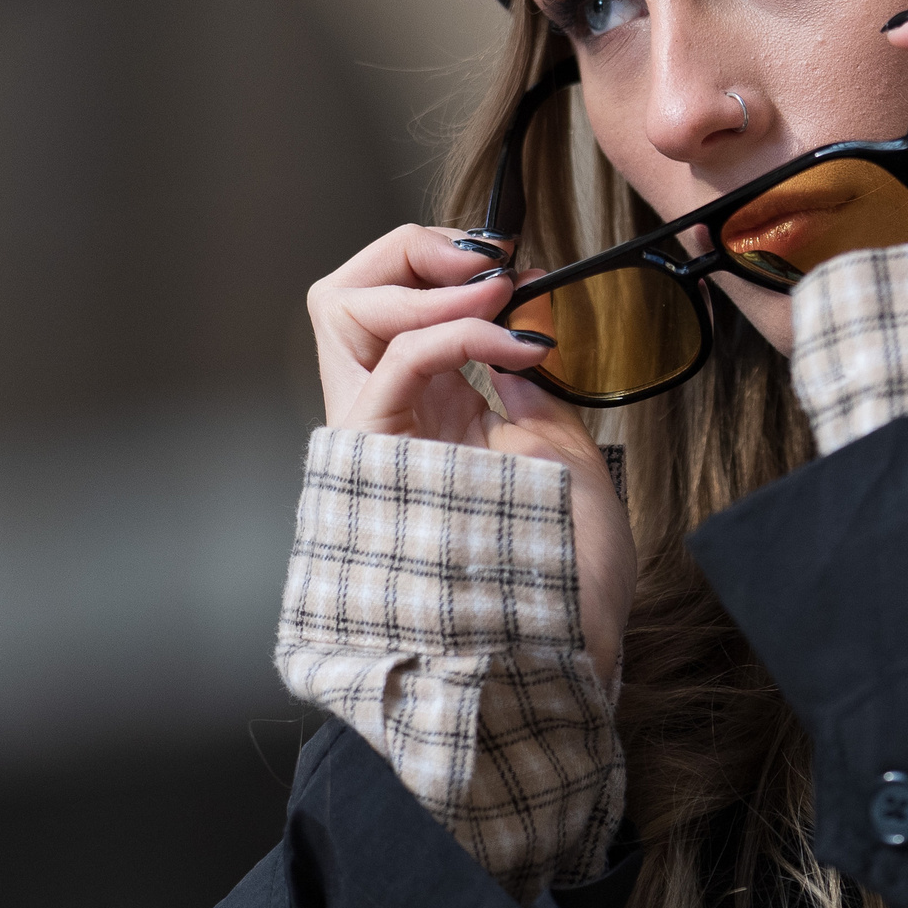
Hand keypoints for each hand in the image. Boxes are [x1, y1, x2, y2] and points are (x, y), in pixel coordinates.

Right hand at [307, 227, 636, 680]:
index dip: (443, 264)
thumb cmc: (565, 576)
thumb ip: (525, 388)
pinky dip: (457, 328)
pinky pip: (395, 360)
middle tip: (485, 258)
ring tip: (496, 288)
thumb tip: (515, 328)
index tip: (518, 262)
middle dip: (408, 250)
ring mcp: (378, 437)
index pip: (394, 306)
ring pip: (341, 309)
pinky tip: (510, 338)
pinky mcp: (380, 459)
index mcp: (429, 416)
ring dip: (423, 279)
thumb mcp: (559, 455)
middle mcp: (389, 419)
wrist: (563, 658)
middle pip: (342, 295)